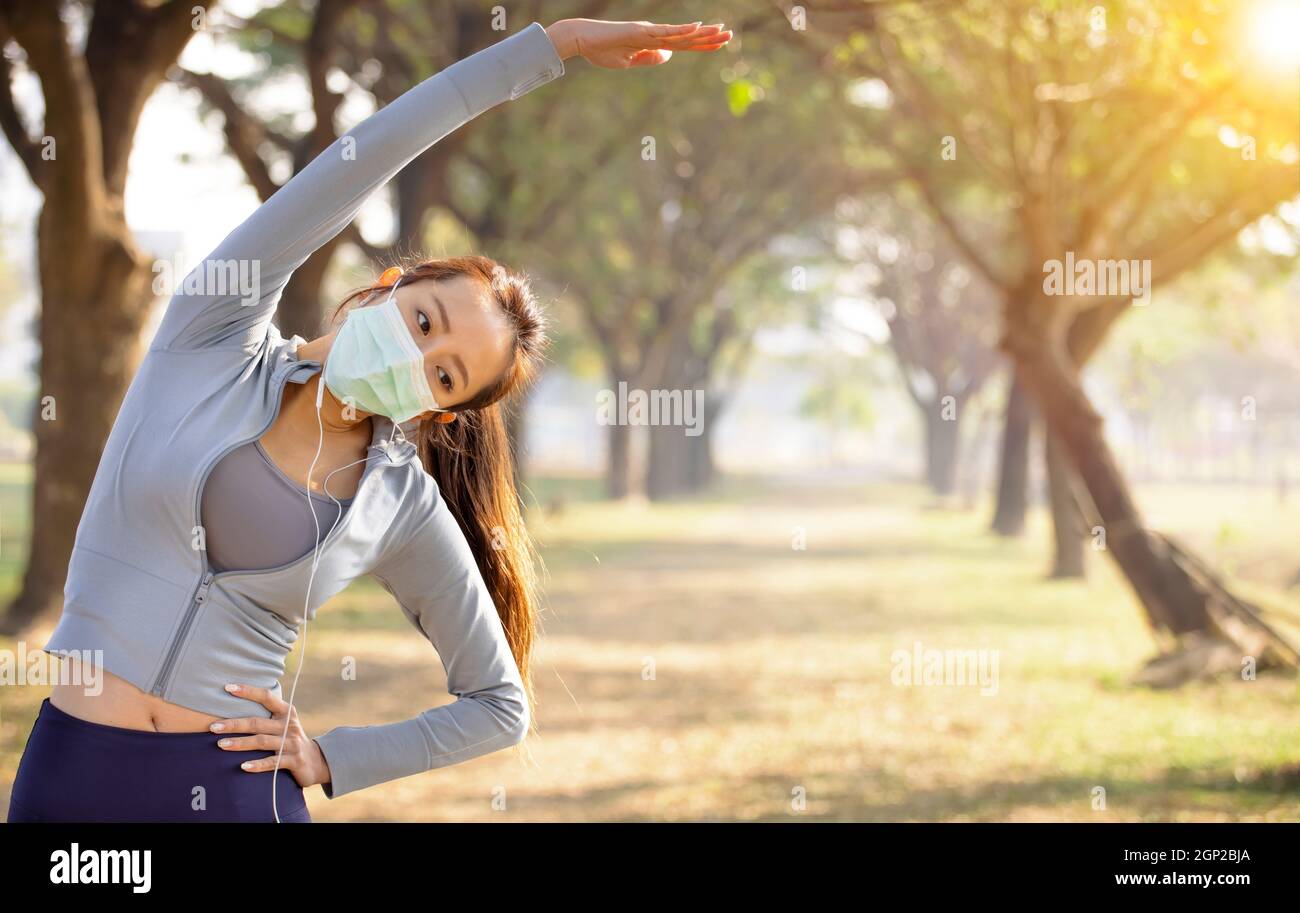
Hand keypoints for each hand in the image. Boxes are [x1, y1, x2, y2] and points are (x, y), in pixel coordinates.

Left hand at [212, 683, 330, 791]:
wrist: (314, 761)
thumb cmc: (289, 738)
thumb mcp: (282, 722)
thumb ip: (265, 714)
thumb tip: (232, 703)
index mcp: (286, 711)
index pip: (266, 697)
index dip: (248, 691)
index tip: (227, 687)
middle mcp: (289, 725)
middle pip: (257, 722)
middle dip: (234, 724)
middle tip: (212, 727)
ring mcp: (291, 743)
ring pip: (262, 742)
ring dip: (240, 743)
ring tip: (220, 744)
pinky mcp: (294, 760)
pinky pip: (272, 762)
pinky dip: (257, 764)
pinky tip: (243, 766)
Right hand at [545, 19, 731, 67]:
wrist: (582, 40)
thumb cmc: (602, 51)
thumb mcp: (630, 61)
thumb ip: (649, 58)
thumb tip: (668, 56)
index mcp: (652, 42)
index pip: (682, 45)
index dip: (701, 45)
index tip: (719, 44)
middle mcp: (654, 34)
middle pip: (686, 37)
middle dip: (708, 38)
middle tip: (730, 36)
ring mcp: (648, 32)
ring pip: (680, 33)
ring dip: (701, 33)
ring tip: (721, 32)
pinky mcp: (640, 32)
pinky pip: (665, 32)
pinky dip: (681, 30)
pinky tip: (696, 27)